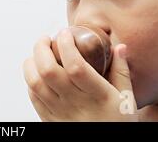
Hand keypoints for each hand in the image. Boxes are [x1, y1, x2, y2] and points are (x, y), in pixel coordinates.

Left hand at [22, 28, 138, 120]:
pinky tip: (37, 72)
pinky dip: (30, 80)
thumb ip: (121, 71)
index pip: (75, 66)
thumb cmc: (117, 123)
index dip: (66, 45)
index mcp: (98, 95)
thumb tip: (119, 47)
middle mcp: (75, 104)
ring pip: (35, 83)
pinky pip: (33, 96)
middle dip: (41, 48)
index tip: (65, 33)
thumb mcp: (126, 99)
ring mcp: (59, 113)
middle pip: (48, 71)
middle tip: (46, 39)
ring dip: (31, 62)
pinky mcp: (48, 120)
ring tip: (38, 53)